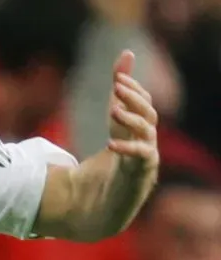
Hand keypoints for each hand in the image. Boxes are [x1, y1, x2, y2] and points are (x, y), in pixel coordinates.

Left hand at [107, 50, 159, 171]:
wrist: (110, 200)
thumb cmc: (117, 161)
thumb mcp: (115, 126)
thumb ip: (117, 98)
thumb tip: (125, 58)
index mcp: (140, 127)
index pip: (143, 102)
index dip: (134, 88)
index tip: (118, 76)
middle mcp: (147, 138)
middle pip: (148, 113)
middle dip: (134, 98)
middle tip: (117, 86)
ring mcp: (147, 155)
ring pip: (146, 132)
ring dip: (131, 118)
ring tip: (113, 109)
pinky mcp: (141, 172)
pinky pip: (140, 156)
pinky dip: (127, 148)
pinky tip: (111, 143)